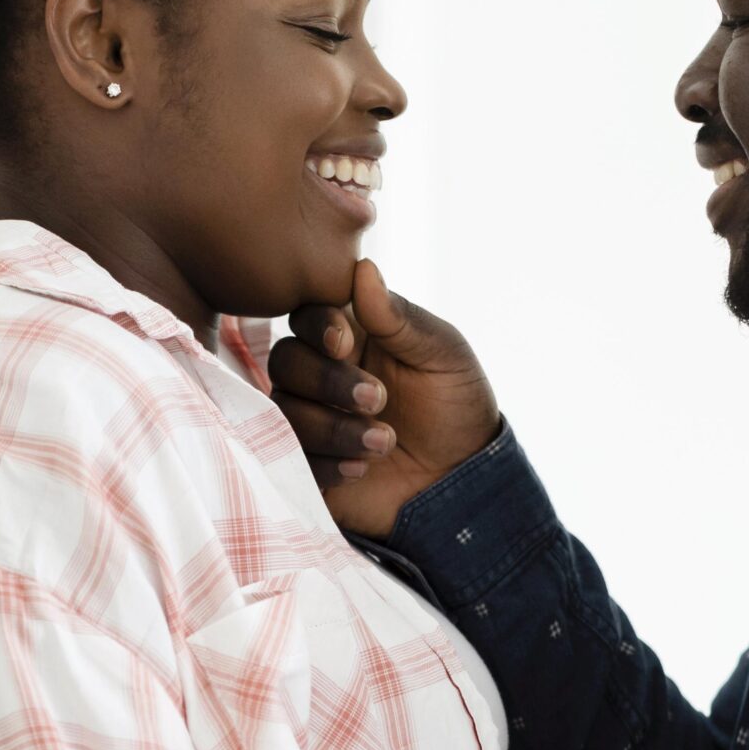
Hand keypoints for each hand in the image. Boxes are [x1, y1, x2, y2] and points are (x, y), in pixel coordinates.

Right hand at [269, 260, 499, 538]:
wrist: (463, 481)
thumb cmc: (456, 406)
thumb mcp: (443, 355)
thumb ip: (400, 317)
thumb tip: (364, 269)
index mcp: (351, 335)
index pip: (308, 315)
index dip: (318, 326)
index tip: (345, 343)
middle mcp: (321, 373)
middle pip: (286, 360)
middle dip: (328, 381)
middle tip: (378, 399)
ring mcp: (311, 418)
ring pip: (285, 410)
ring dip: (333, 427)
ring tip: (384, 442)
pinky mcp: (307, 463)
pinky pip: (290, 458)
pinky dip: (325, 463)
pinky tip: (362, 468)